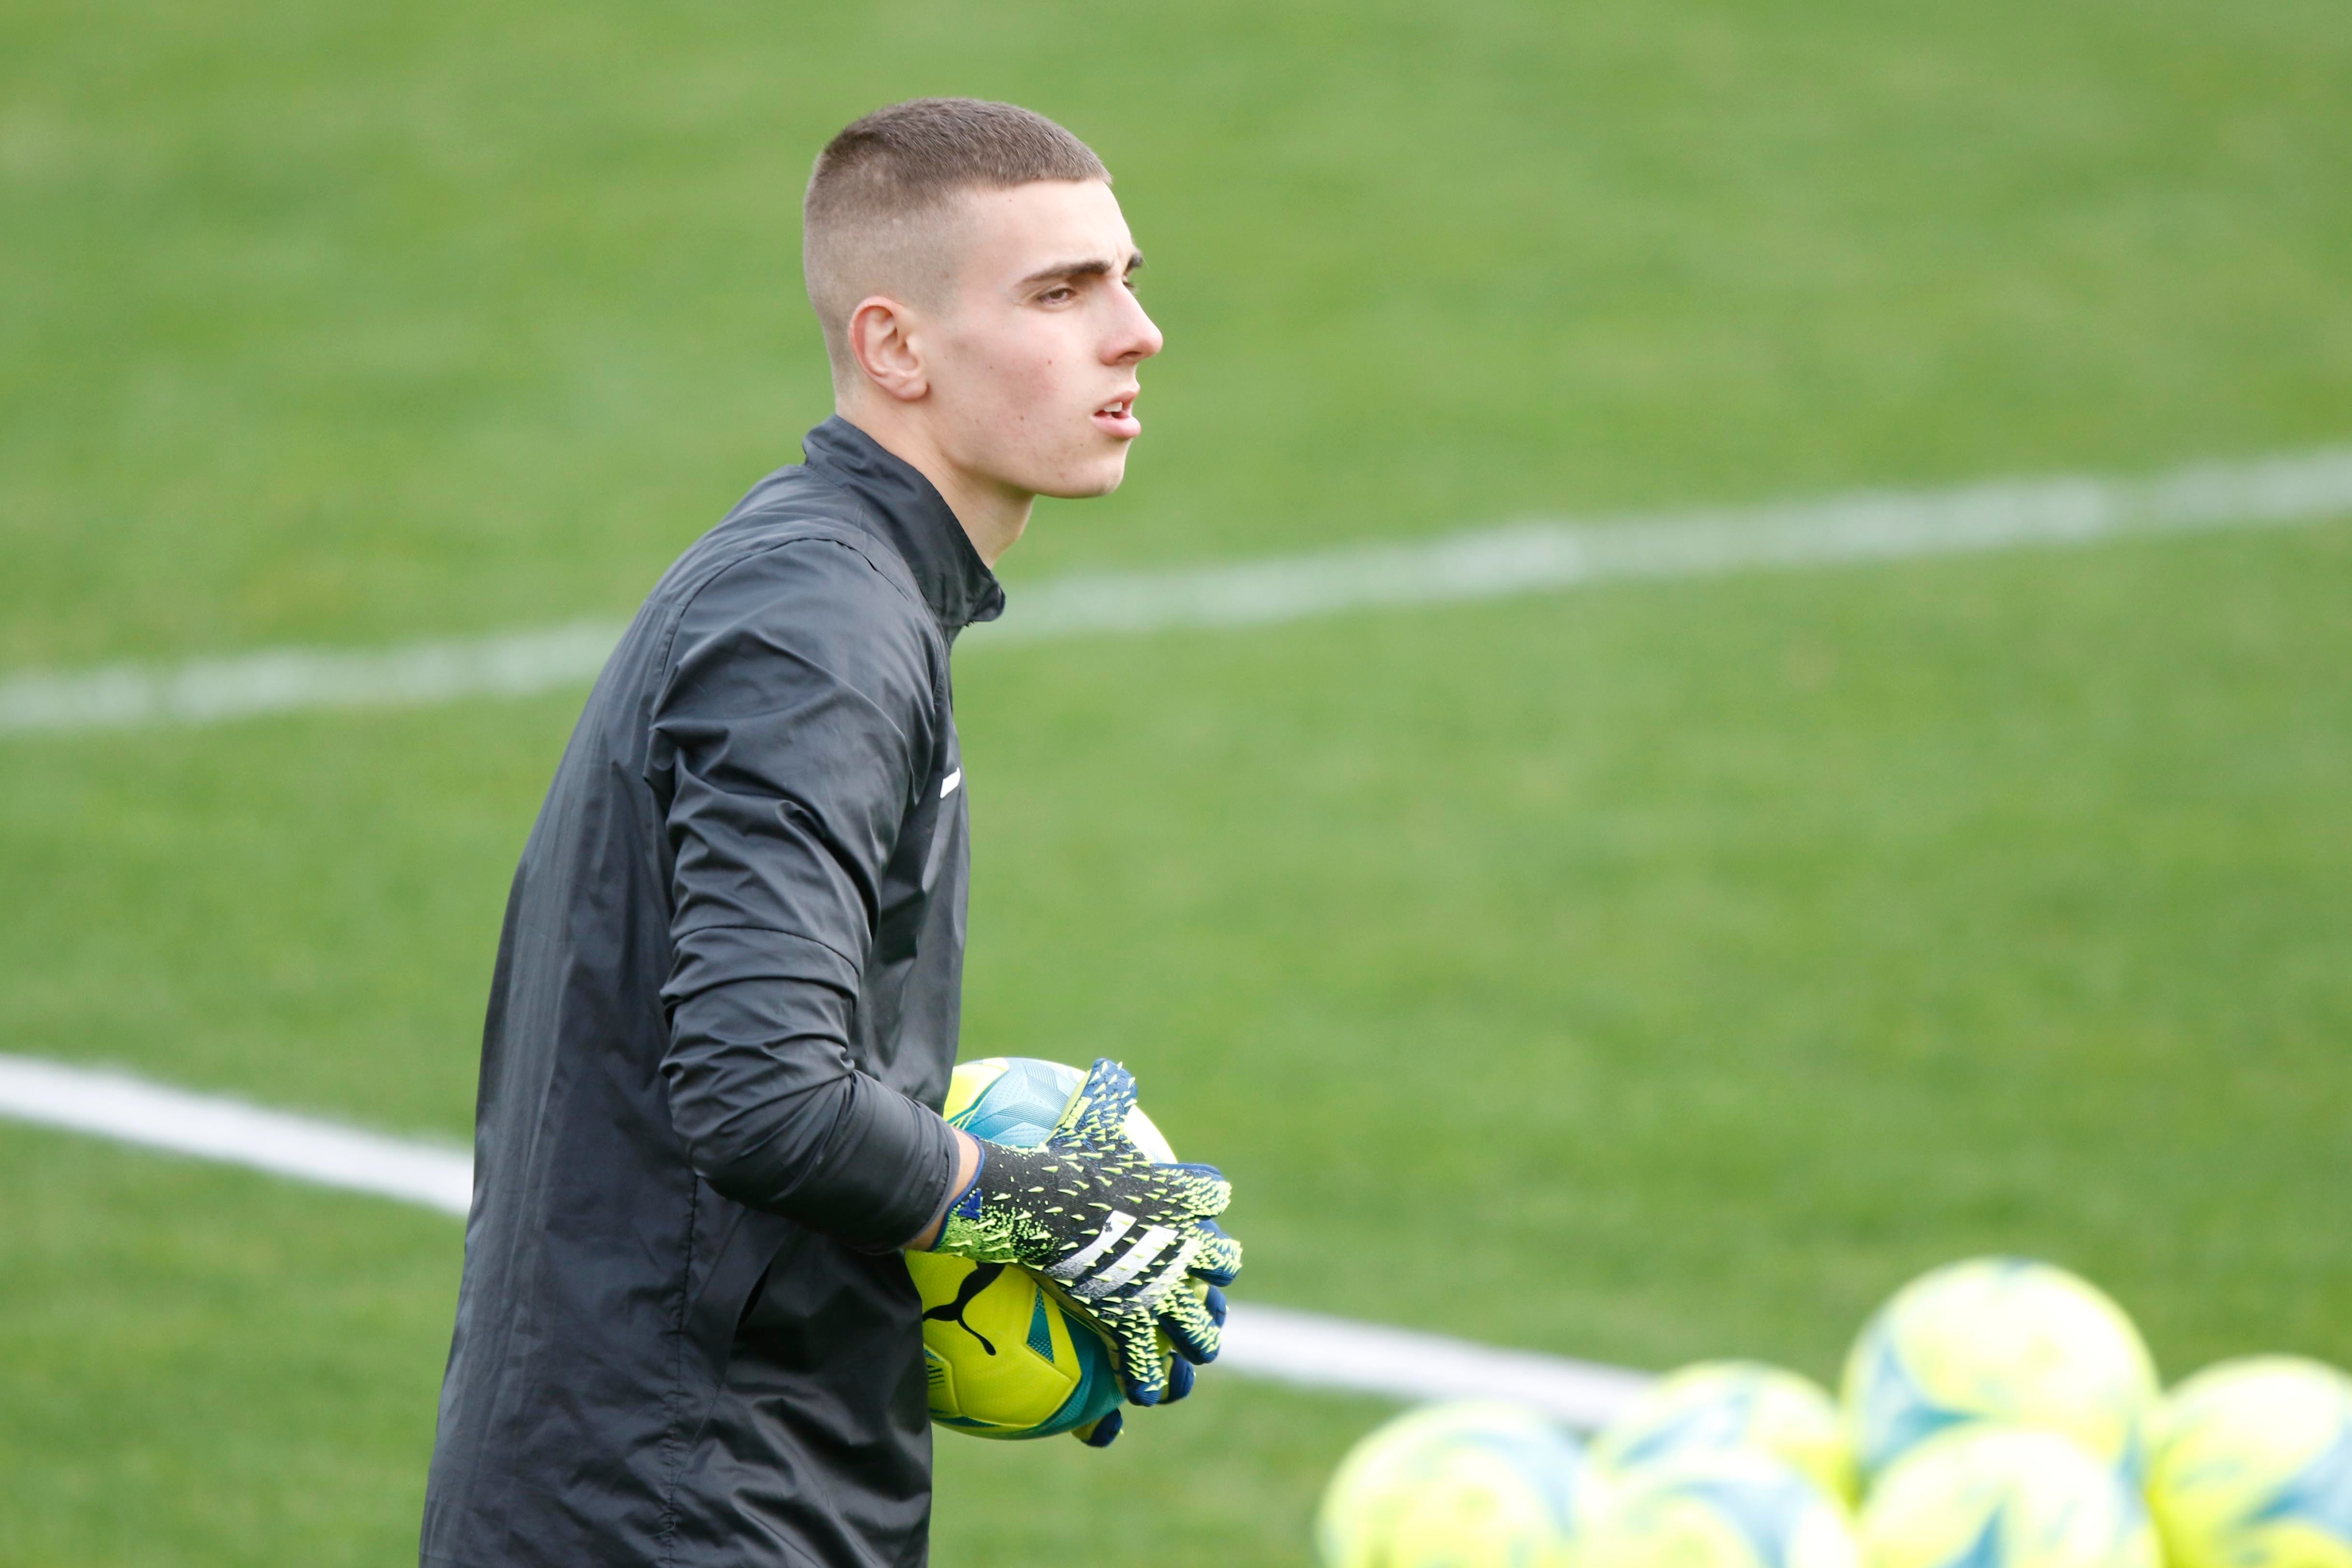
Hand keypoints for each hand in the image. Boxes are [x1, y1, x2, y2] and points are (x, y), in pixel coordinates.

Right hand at [931, 1059, 1241, 1405]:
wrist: (1045, 1207)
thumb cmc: (1064, 1161)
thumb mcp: (1089, 1122)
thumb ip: (1106, 1098)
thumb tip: (1111, 1069)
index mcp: (1181, 1196)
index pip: (1214, 1191)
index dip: (1206, 1197)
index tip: (1200, 1200)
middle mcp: (1186, 1247)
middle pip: (1224, 1263)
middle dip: (1215, 1274)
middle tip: (1200, 1282)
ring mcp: (1164, 1290)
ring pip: (1202, 1331)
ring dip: (1195, 1341)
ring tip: (1186, 1354)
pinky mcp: (1133, 1324)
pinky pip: (1146, 1368)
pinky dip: (1145, 1384)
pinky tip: (1139, 1396)